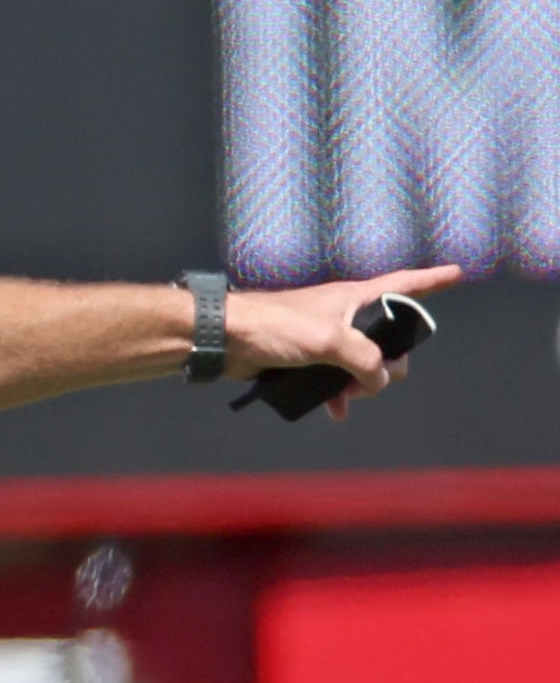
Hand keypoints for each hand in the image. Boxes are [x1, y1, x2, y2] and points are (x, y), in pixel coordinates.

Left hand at [222, 264, 459, 419]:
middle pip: (387, 338)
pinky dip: (337, 393)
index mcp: (354, 298)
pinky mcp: (304, 357)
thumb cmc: (273, 326)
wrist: (225, 339)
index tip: (457, 272)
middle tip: (377, 380)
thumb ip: (364, 359)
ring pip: (360, 362)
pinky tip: (335, 410)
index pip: (403, 284)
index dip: (432, 280)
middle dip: (391, 362)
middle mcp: (343, 314)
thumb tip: (381, 379)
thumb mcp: (329, 340)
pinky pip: (333, 376)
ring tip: (349, 399)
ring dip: (361, 383)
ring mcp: (324, 336)